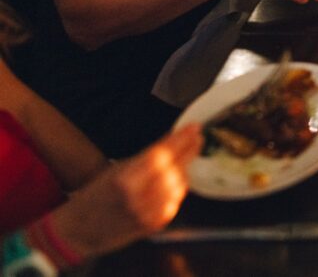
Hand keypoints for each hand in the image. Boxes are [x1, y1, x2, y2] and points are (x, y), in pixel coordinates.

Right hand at [47, 124, 201, 259]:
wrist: (78, 232)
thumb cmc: (94, 197)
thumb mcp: (114, 170)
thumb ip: (145, 158)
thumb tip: (172, 140)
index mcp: (123, 180)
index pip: (160, 155)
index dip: (180, 140)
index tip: (193, 127)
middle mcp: (137, 198)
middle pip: (173, 168)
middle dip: (189, 151)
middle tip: (197, 137)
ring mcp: (147, 214)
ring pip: (178, 185)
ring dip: (185, 168)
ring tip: (188, 155)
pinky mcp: (154, 225)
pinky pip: (175, 201)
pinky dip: (179, 187)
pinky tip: (178, 178)